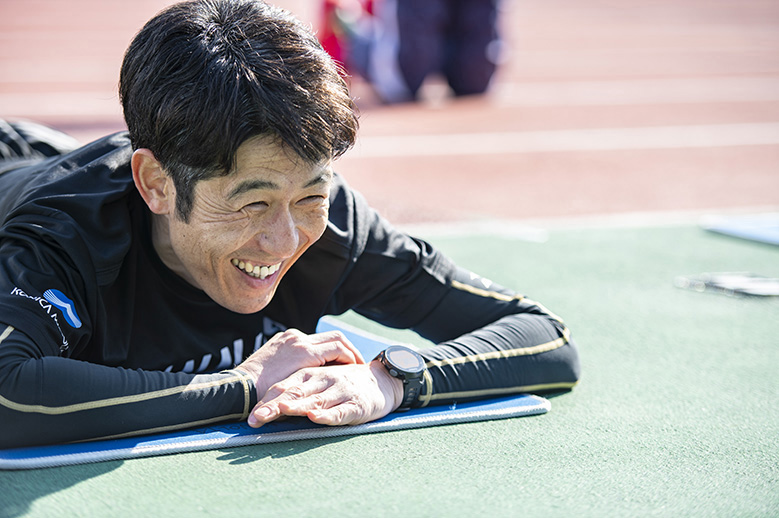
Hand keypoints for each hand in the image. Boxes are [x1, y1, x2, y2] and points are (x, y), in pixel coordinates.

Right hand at [235, 329, 364, 400]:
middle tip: (357, 363)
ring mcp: (299, 342)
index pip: (318, 341)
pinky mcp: (303, 353)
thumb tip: (298, 384)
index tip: (343, 362)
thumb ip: (287, 373)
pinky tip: (353, 370)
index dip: (334, 351)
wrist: (236, 388)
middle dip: (347, 349)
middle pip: (331, 336)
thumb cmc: (250, 389)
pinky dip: (347, 358)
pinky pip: (336, 350)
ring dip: (351, 353)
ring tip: (359, 367)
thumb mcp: (272, 375)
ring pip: (337, 340)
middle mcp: (295, 337)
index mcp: (287, 340)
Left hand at [247, 360, 402, 426]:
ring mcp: (339, 390)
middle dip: (273, 405)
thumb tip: (269, 407)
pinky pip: (339, 410)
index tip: (249, 417)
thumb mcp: (319, 384)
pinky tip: (314, 416)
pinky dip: (326, 413)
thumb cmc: (344, 384)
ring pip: (315, 398)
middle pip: (294, 391)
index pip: (283, 386)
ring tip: (281, 410)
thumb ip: (297, 391)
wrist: (382, 381)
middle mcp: (323, 379)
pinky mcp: (355, 404)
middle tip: (255, 418)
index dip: (265, 400)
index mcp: (310, 373)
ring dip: (296, 405)